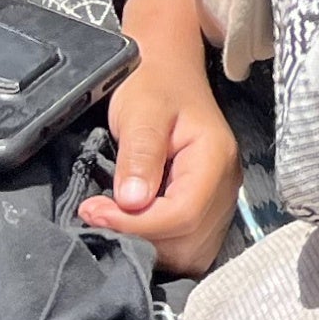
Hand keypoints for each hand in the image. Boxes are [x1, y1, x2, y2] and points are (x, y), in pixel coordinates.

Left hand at [81, 0, 241, 272]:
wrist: (165, 66)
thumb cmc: (150, 82)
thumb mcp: (139, 111)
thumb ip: (139, 155)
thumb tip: (132, 202)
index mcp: (213, 158)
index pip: (183, 215)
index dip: (136, 225)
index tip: (93, 210)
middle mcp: (225, 184)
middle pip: (190, 243)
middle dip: (141, 239)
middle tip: (98, 215)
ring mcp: (220, 198)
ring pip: (191, 253)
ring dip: (150, 247)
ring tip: (114, 221)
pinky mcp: (207, 207)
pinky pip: (190, 246)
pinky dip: (160, 246)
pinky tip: (133, 224)